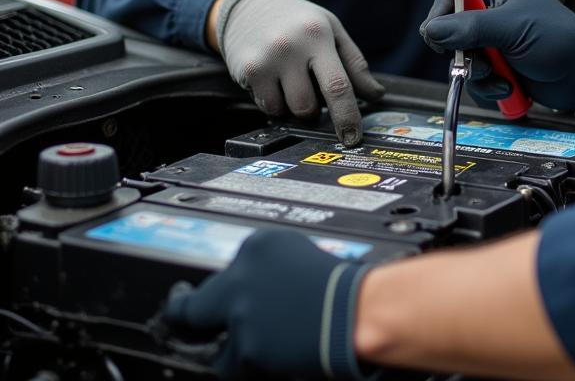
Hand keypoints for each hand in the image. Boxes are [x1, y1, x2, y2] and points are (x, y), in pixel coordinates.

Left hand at [162, 229, 372, 379]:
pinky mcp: (246, 346)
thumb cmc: (342, 287)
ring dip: (231, 347)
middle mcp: (242, 271)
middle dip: (185, 315)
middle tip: (181, 318)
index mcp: (259, 244)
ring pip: (215, 343)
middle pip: (192, 305)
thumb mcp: (300, 255)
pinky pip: (234, 365)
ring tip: (263, 344)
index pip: (220, 268)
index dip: (215, 288)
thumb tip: (244, 287)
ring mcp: (241, 310)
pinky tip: (272, 356)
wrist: (357, 312)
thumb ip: (265, 267)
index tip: (198, 294)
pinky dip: (248, 365)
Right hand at [217, 0, 384, 144]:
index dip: (347, 116)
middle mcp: (289, 46)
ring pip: (286, 110)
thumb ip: (355, 64)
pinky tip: (273, 78)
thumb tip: (376, 95)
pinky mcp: (246, 70)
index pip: (338, 85)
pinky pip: (266, 106)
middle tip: (311, 88)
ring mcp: (265, 59)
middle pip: (308, 106)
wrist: (249, 6)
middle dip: (314, 109)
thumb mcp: (332, 30)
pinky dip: (274, 100)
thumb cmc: (298, 20)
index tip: (352, 138)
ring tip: (291, 79)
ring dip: (292, 105)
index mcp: (318, 34)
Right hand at [420, 0, 574, 114]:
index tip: (437, 33)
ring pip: (459, 58)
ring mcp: (490, 40)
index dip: (441, 12)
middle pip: (448, 29)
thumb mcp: (513, 28)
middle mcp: (488, 12)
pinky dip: (488, 86)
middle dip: (461, 51)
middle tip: (476, 60)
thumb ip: (471, 28)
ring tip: (502, 76)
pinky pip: (472, 78)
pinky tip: (509, 85)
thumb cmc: (556, 40)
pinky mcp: (495, 65)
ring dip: (477, 73)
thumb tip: (430, 31)